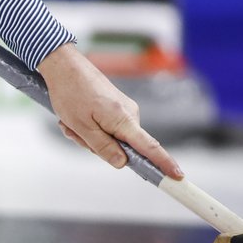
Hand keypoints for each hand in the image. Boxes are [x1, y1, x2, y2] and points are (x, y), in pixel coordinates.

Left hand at [37, 43, 182, 179]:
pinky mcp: (116, 106)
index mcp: (124, 119)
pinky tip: (73, 117)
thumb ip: (103, 147)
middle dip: (95, 145)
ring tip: (70, 121)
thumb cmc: (70, 92)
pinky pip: (105, 126)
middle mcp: (129, 113)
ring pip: (109, 137)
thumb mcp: (82, 126)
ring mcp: (123, 109)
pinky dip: (89, 126)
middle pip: (121, 147)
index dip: (164, 163)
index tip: (178, 177)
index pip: (149, 147)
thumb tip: (123, 163)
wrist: (64, 65)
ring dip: (87, 135)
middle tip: (74, 131)